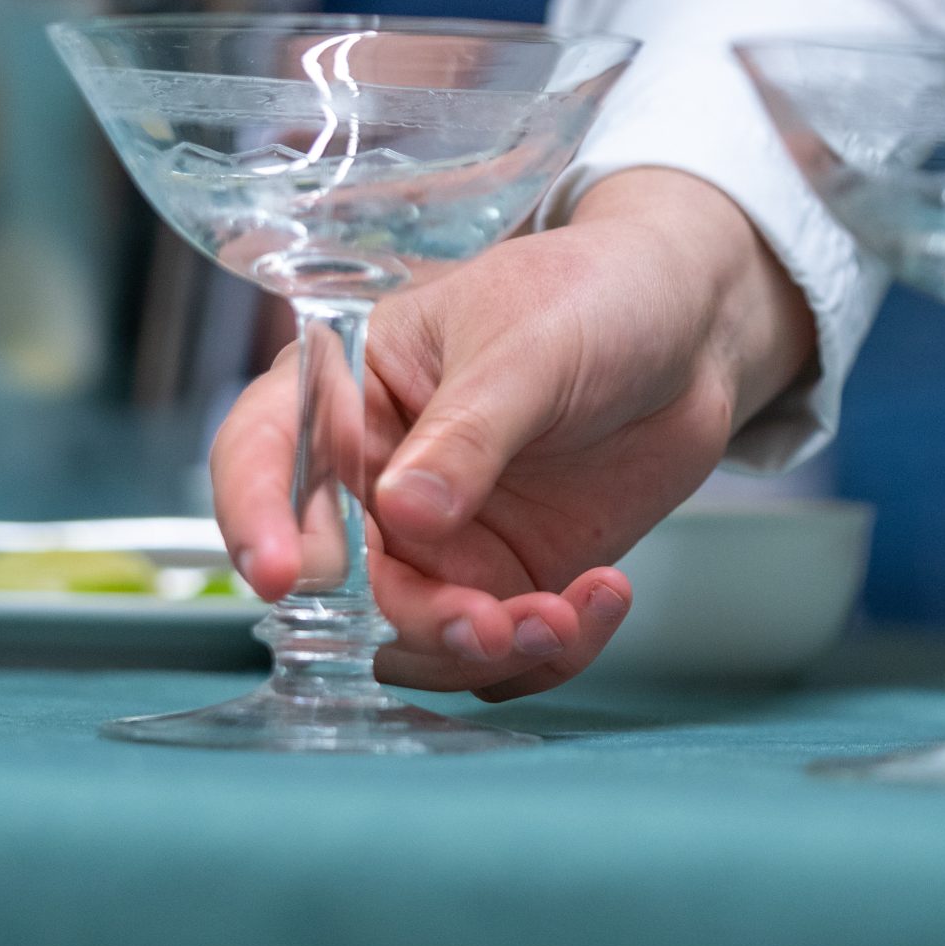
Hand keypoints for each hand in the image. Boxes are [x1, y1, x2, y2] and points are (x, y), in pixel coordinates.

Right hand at [210, 168, 814, 700]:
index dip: (253, 515)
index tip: (280, 573)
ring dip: (485, 650)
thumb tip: (406, 513)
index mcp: (347, 391)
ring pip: (420, 637)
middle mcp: (375, 479)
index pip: (262, 454)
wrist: (691, 327)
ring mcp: (440, 540)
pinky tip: (602, 597)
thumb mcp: (526, 348)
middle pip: (345, 583)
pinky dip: (549, 650)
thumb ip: (467, 433)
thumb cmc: (589, 295)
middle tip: (488, 625)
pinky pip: (503, 650)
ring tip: (564, 617)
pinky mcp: (507, 579)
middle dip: (414, 620)